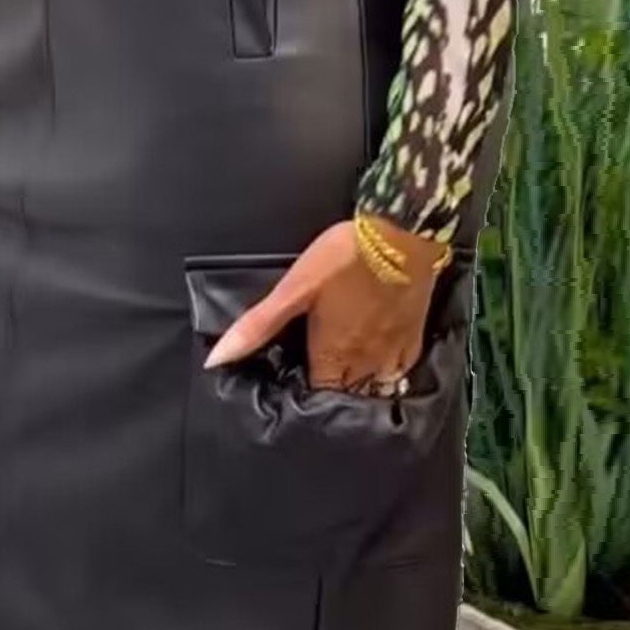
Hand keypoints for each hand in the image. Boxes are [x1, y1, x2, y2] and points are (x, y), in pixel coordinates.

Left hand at [203, 216, 448, 391]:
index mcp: (332, 355)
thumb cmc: (345, 257)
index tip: (293, 389)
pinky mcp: (414, 339)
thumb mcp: (293, 289)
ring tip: (346, 378)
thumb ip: (256, 327)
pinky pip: (400, 373)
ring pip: (374, 389)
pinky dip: (386, 376)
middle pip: (344, 396)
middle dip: (330, 395)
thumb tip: (215, 359)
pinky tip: (378, 367)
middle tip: (317, 382)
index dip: (302, 396)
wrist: (404, 233)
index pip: (315, 395)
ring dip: (359, 388)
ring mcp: (391, 354)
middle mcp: (363, 363)